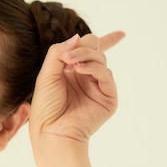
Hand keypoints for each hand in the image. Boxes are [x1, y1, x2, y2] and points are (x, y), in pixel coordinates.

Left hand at [29, 31, 124, 145]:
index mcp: (72, 72)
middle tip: (69, 58)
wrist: (52, 132)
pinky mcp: (108, 98)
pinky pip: (106, 73)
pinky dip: (93, 68)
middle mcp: (87, 78)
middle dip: (83, 48)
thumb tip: (78, 36)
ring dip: (86, 56)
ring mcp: (99, 87)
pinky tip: (80, 71)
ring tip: (70, 65)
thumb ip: (59, 53)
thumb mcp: (47, 74)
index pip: (89, 50)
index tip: (121, 34)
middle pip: (95, 50)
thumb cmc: (46, 107)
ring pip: (100, 59)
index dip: (102, 40)